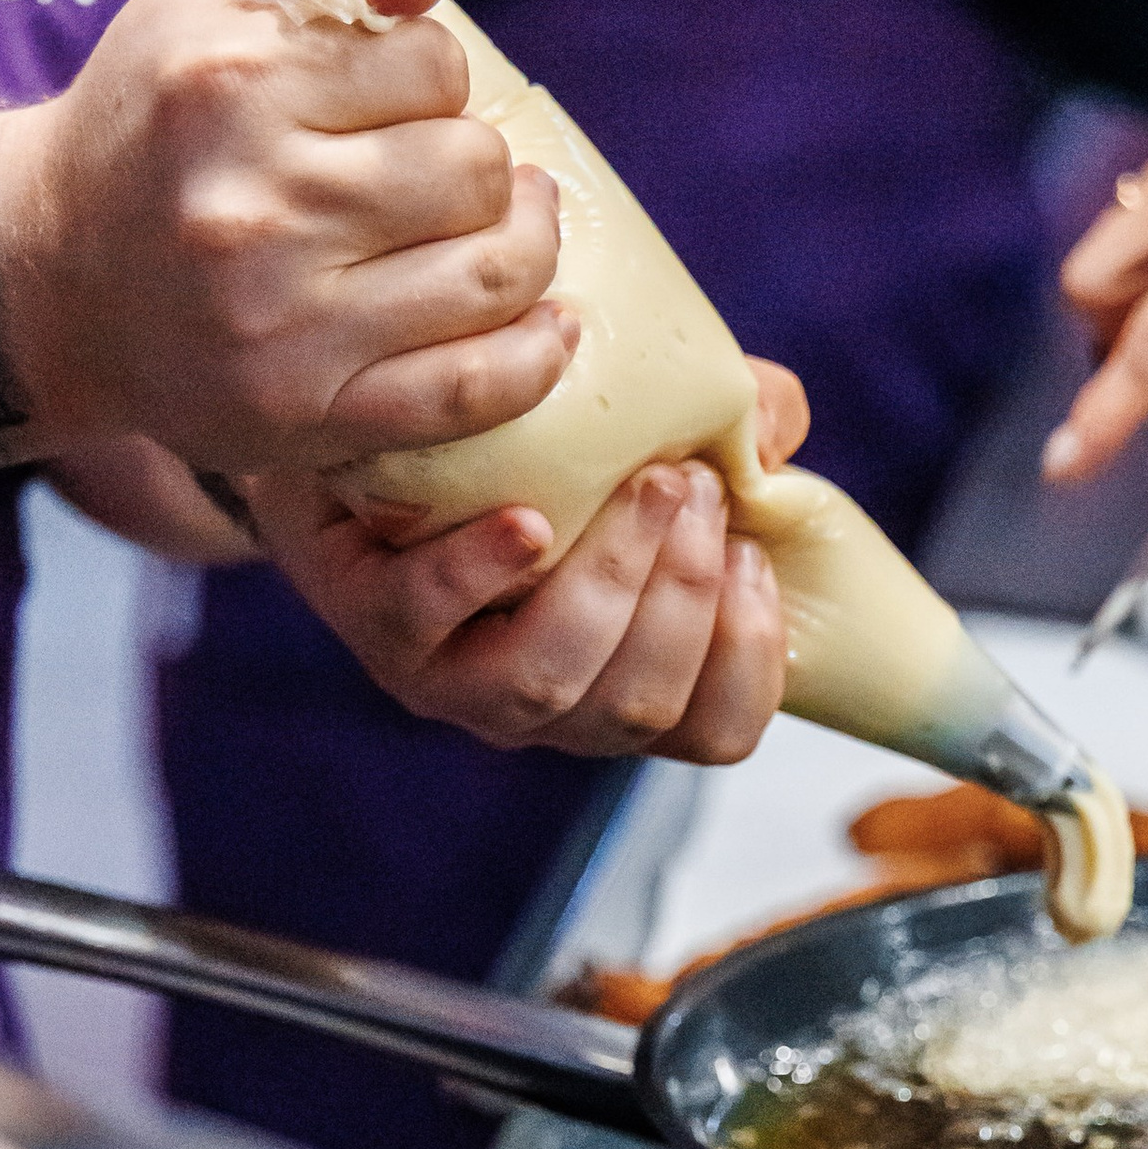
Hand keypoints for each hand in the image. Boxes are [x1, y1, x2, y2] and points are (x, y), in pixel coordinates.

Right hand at [0, 0, 571, 474]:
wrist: (45, 278)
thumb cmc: (152, 130)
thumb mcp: (210, 15)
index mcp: (229, 84)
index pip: (434, 65)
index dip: (437, 82)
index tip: (404, 105)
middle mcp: (251, 203)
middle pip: (473, 168)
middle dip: (479, 165)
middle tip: (455, 177)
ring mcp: (280, 321)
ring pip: (494, 272)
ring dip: (525, 248)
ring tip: (507, 233)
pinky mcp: (305, 412)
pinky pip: (474, 388)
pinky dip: (536, 356)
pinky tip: (550, 325)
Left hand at [241, 358, 807, 760]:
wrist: (381, 417)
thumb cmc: (542, 443)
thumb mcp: (654, 432)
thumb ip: (736, 425)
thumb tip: (773, 432)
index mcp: (625, 675)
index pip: (714, 731)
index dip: (750, 661)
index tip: (754, 559)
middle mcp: (547, 702)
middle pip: (636, 707)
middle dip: (684, 597)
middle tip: (692, 489)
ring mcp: (455, 678)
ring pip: (546, 684)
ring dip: (613, 584)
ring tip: (646, 483)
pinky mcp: (374, 623)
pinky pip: (430, 618)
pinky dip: (483, 573)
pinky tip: (526, 519)